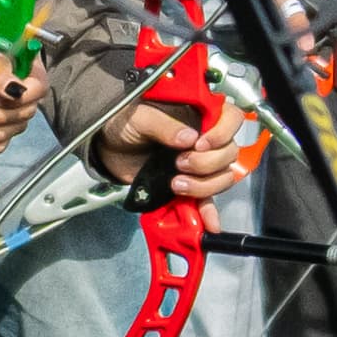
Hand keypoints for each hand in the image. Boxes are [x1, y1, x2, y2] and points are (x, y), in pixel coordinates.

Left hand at [0, 38, 44, 154]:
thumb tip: (16, 90)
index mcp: (14, 58)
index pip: (38, 82)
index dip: (28, 95)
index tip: (3, 99)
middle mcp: (15, 81)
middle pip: (27, 109)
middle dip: (1, 116)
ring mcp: (4, 103)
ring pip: (16, 126)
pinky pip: (4, 139)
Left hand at [94, 92, 246, 198]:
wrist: (107, 148)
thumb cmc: (122, 123)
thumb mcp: (139, 116)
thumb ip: (163, 125)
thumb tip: (189, 138)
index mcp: (196, 114)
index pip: (229, 117)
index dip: (222, 132)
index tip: (201, 144)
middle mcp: (203, 138)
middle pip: (228, 153)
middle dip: (206, 163)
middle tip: (179, 163)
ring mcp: (198, 163)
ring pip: (221, 178)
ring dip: (203, 185)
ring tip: (175, 184)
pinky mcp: (189, 185)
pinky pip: (207, 200)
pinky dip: (209, 212)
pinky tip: (209, 222)